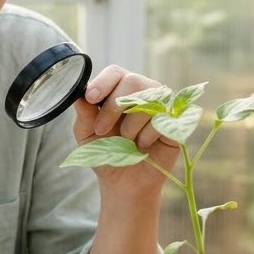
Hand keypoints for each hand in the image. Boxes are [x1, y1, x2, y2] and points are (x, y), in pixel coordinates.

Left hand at [71, 64, 181, 194]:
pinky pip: (162, 120)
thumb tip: (78, 95)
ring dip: (129, 125)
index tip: (90, 98)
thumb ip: (84, 114)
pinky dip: (146, 136)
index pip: (114, 72)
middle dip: (112, 107)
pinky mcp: (175, 123)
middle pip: (133, 81)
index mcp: (119, 89)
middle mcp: (143, 92)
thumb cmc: (105, 152)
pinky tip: (141, 146)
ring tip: (125, 141)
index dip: (103, 83)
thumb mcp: (87, 135)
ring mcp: (161, 106)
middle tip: (101, 130)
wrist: (124, 181)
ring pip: (148, 99)